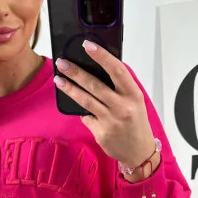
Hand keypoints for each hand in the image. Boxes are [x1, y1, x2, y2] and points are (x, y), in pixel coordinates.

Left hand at [53, 41, 157, 169]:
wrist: (139, 152)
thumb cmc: (136, 123)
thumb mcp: (135, 102)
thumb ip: (120, 87)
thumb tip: (98, 70)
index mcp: (133, 95)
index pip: (117, 70)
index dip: (101, 56)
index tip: (87, 45)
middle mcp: (123, 107)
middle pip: (95, 85)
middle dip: (76, 72)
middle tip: (62, 63)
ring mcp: (111, 121)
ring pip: (85, 100)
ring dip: (70, 88)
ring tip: (58, 80)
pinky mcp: (101, 133)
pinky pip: (86, 117)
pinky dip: (82, 111)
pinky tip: (78, 107)